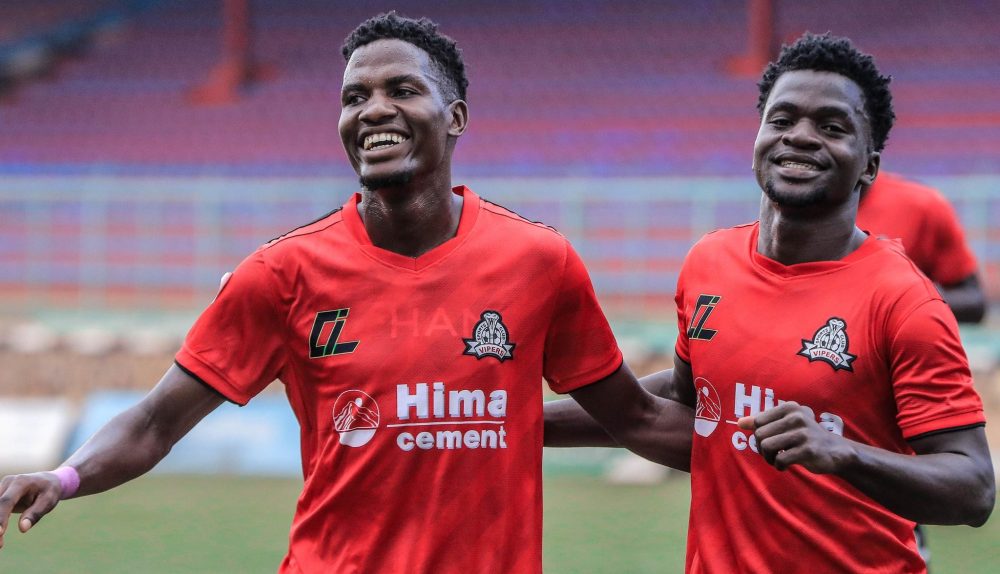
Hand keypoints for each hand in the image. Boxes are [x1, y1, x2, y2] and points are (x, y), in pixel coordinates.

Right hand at [0, 472, 61, 548]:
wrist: (47, 480)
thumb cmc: (49, 491)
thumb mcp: (48, 501)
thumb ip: (35, 514)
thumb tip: (23, 528)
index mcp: (21, 482)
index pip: (6, 501)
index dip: (0, 517)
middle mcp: (8, 483)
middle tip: (0, 544)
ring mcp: (2, 487)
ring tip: (1, 544)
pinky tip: (0, 536)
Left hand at [738, 402, 853, 473]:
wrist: (836, 452)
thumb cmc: (805, 437)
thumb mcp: (786, 424)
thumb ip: (763, 422)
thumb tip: (739, 423)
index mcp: (790, 408)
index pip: (758, 421)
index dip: (758, 435)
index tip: (768, 441)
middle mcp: (796, 417)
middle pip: (759, 434)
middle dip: (761, 448)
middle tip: (773, 453)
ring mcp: (802, 434)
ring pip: (766, 446)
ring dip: (768, 458)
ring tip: (777, 459)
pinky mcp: (807, 450)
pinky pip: (780, 459)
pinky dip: (779, 465)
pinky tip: (785, 465)